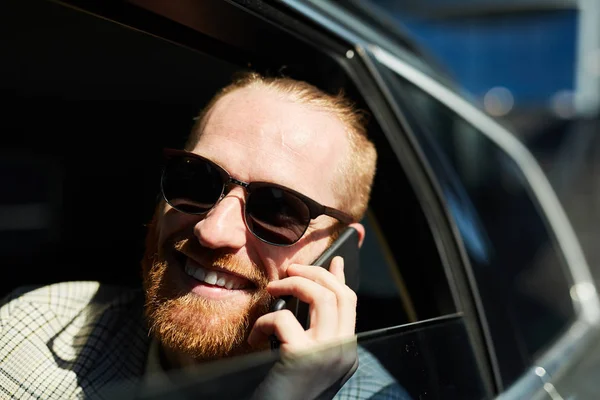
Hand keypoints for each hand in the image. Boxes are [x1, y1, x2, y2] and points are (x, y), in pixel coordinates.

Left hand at [247, 257, 358, 399]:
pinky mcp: (302, 358)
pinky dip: (264, 321)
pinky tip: (254, 337)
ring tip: (273, 289)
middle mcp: (344, 353)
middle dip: (314, 273)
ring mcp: (327, 355)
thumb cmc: (283, 391)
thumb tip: (307, 294)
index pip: (351, 304)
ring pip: (322, 297)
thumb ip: (312, 331)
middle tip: (291, 271)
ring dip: (293, 285)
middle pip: (340, 295)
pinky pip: (284, 319)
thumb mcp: (304, 359)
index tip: (334, 260)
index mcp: (346, 353)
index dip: (340, 278)